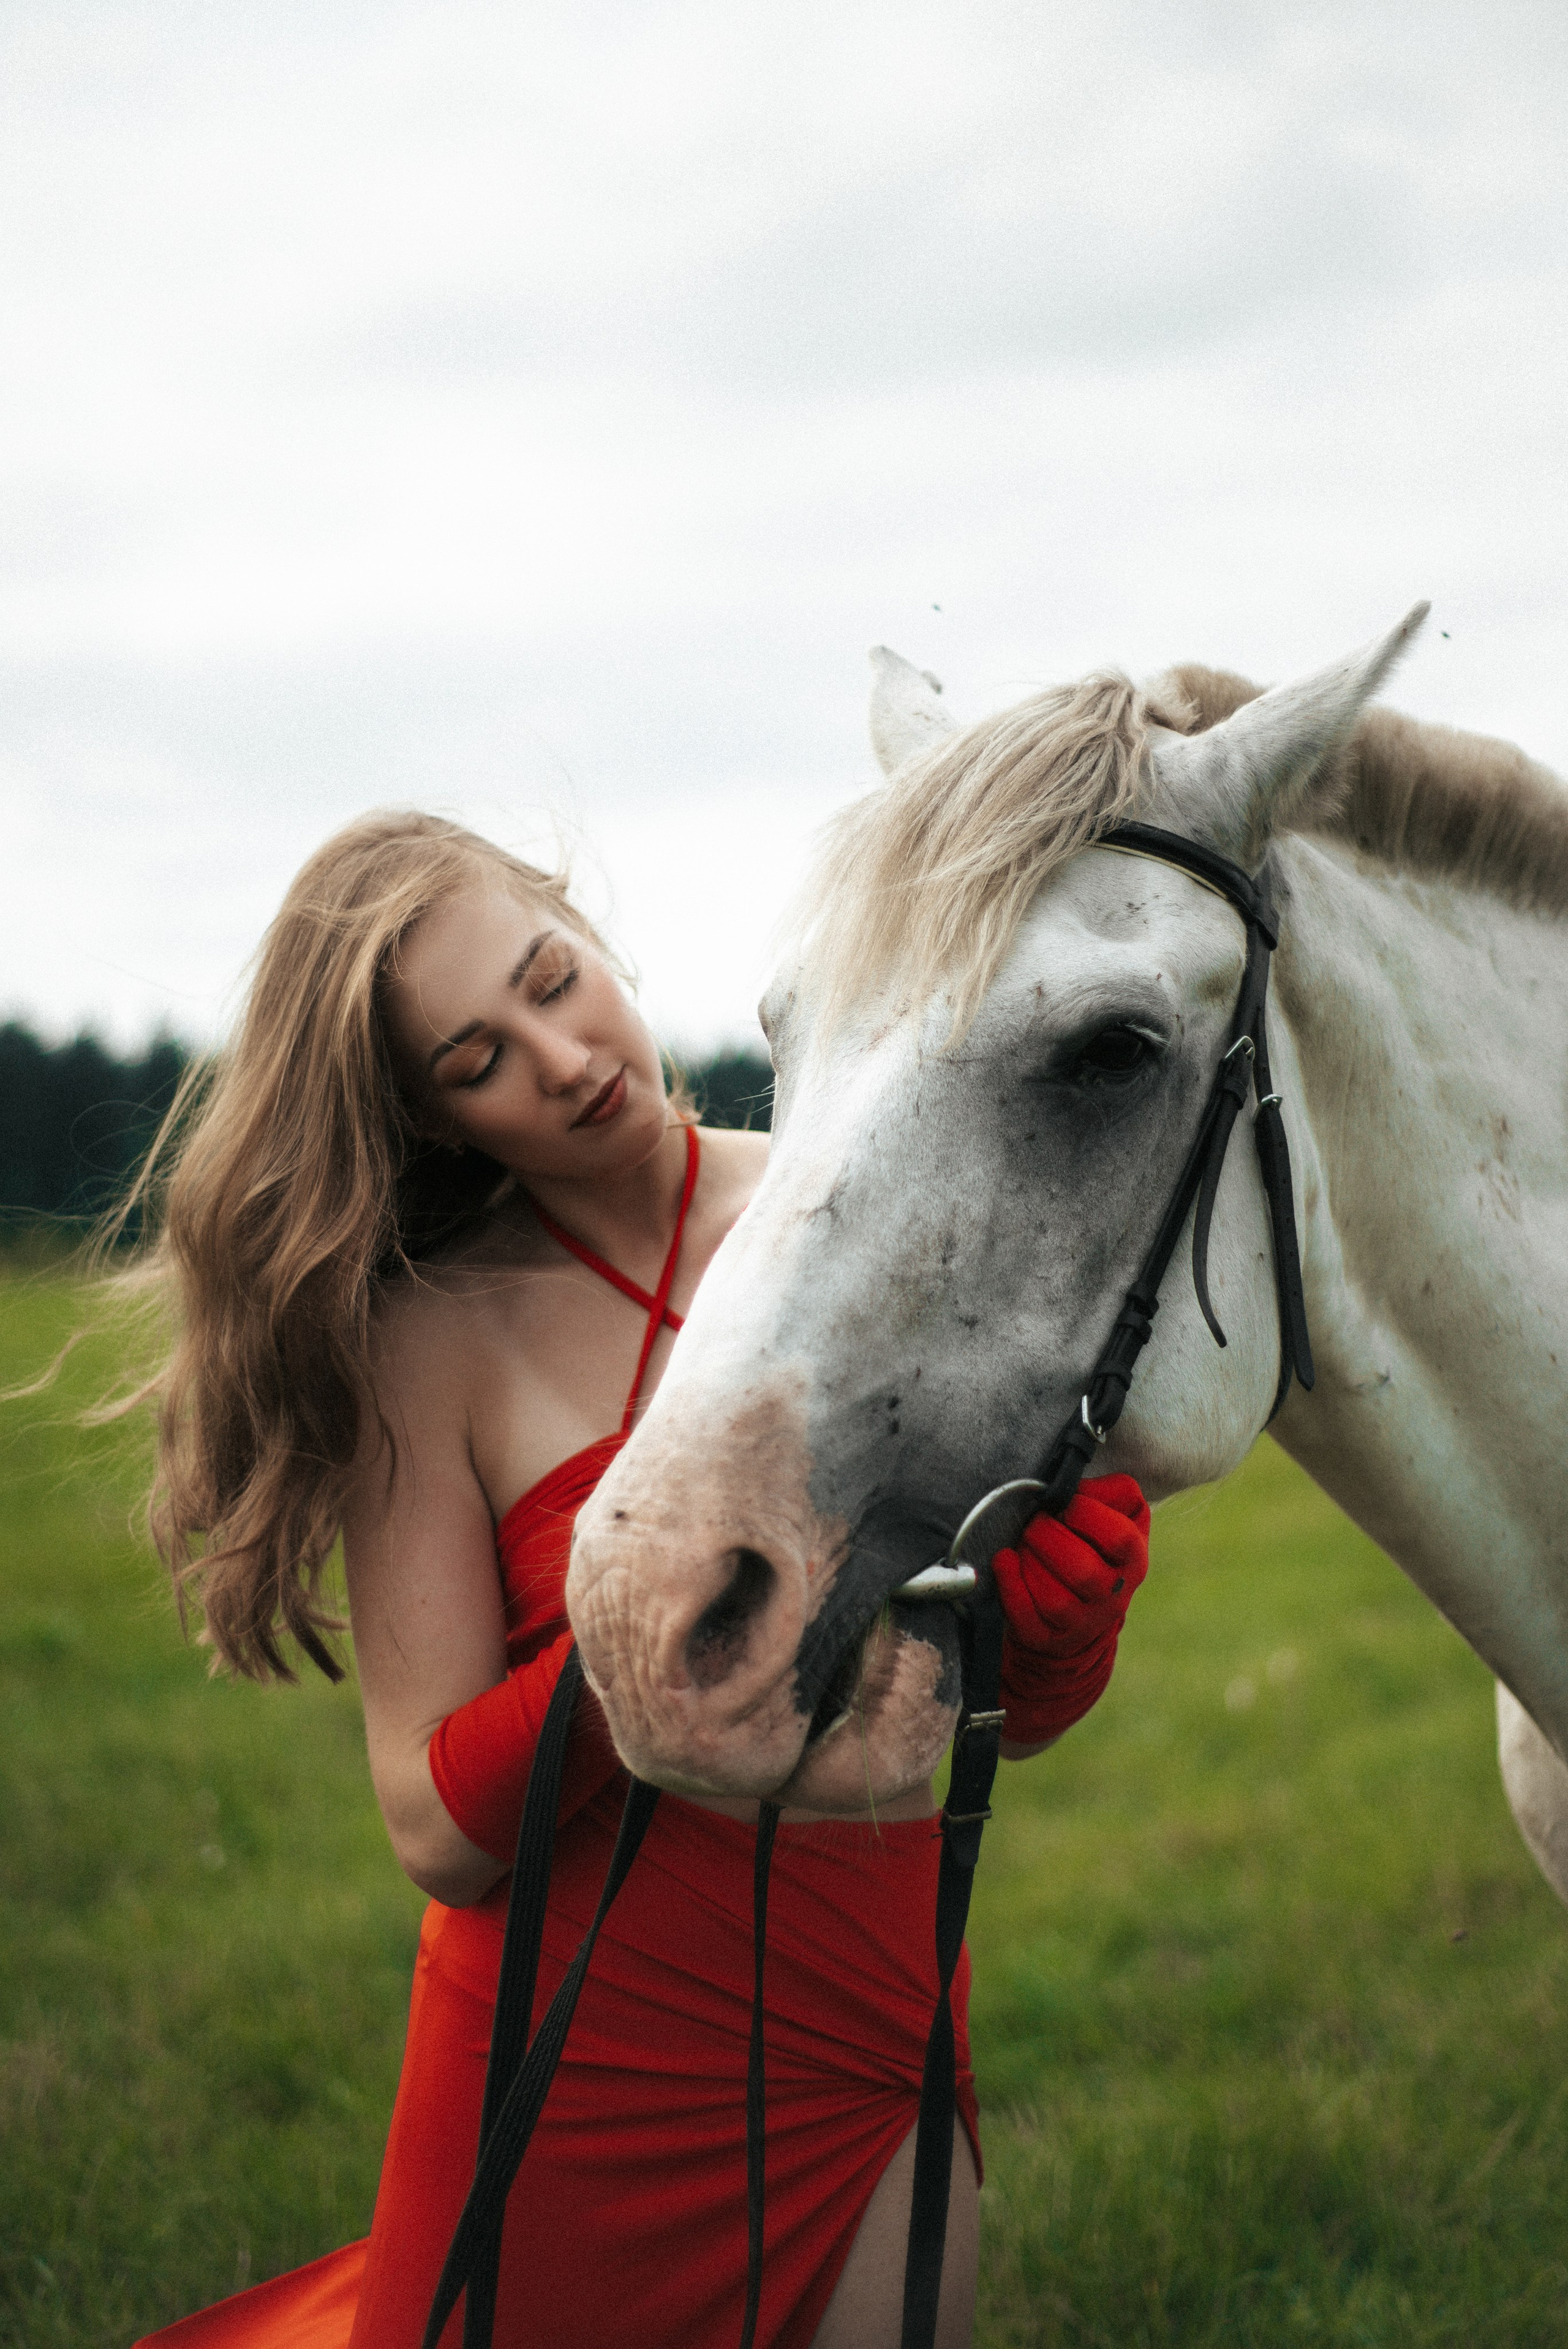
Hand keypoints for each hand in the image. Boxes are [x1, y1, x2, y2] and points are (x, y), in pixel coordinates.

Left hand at [992, 1474, 1149, 1747]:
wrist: (1083, 1617)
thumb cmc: (1098, 1550)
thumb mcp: (1121, 1518)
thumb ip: (1113, 1493)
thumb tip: (1079, 1483)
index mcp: (1133, 1561)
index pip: (1120, 1539)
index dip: (1088, 1514)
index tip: (1067, 1502)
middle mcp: (1111, 1596)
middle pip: (1082, 1570)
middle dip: (1049, 1537)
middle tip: (1036, 1523)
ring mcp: (1079, 1623)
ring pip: (1054, 1598)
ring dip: (1030, 1561)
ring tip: (1024, 1543)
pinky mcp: (1046, 1637)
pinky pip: (1026, 1617)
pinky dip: (1010, 1586)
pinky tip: (1005, 1561)